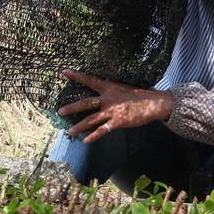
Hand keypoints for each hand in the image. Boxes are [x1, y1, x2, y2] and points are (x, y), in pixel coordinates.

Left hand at [58, 70, 173, 143]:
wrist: (154, 103)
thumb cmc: (141, 95)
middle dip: (71, 108)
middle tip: (59, 112)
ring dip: (79, 126)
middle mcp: (108, 98)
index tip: (64, 72)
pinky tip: (86, 141)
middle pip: (85, 103)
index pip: (90, 80)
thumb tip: (105, 95)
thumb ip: (113, 92)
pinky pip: (103, 130)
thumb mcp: (124, 89)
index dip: (77, 76)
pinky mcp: (118, 122)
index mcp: (109, 87)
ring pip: (91, 120)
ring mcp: (112, 111)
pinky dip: (94, 136)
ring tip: (69, 132)